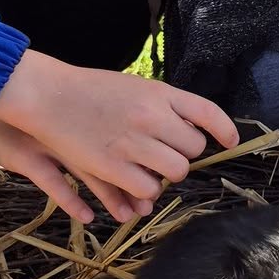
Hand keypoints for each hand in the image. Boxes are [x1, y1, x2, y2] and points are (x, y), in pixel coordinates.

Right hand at [0, 50, 238, 222]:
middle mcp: (151, 116)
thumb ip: (165, 106)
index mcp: (159, 93)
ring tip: (149, 169)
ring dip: (166, 175)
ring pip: (175, 172)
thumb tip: (197, 132)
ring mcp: (133, 142)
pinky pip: (148, 189)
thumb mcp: (135, 87)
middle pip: (193, 148)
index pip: (207, 112)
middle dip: (183, 155)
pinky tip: (135, 183)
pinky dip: (145, 192)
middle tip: (165, 154)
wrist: (46, 95)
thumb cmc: (91, 91)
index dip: (225, 130)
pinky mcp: (112, 166)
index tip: (231, 141)